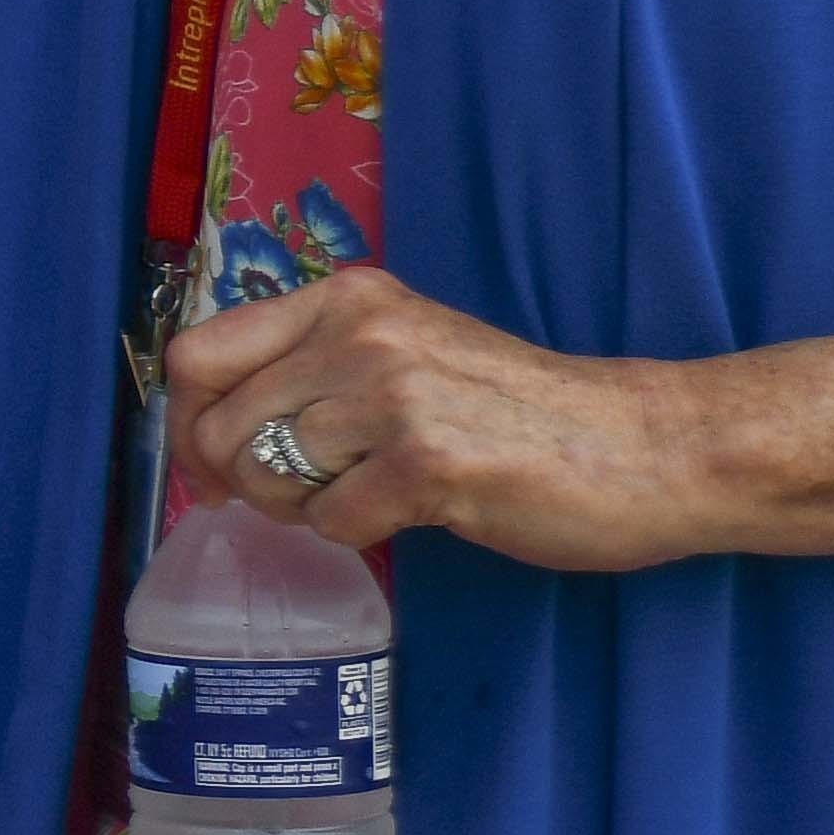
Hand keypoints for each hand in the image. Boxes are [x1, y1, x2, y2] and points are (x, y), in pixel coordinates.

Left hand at [161, 267, 733, 570]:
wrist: (646, 446)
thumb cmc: (521, 413)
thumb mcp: (408, 355)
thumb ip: (316, 369)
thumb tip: (207, 427)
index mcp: (348, 300)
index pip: (199, 353)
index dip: (187, 423)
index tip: (212, 465)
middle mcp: (361, 333)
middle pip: (218, 425)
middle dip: (241, 479)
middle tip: (301, 497)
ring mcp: (393, 395)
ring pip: (264, 474)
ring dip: (300, 508)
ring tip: (368, 496)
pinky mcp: (426, 463)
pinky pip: (331, 521)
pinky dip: (356, 534)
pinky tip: (410, 513)